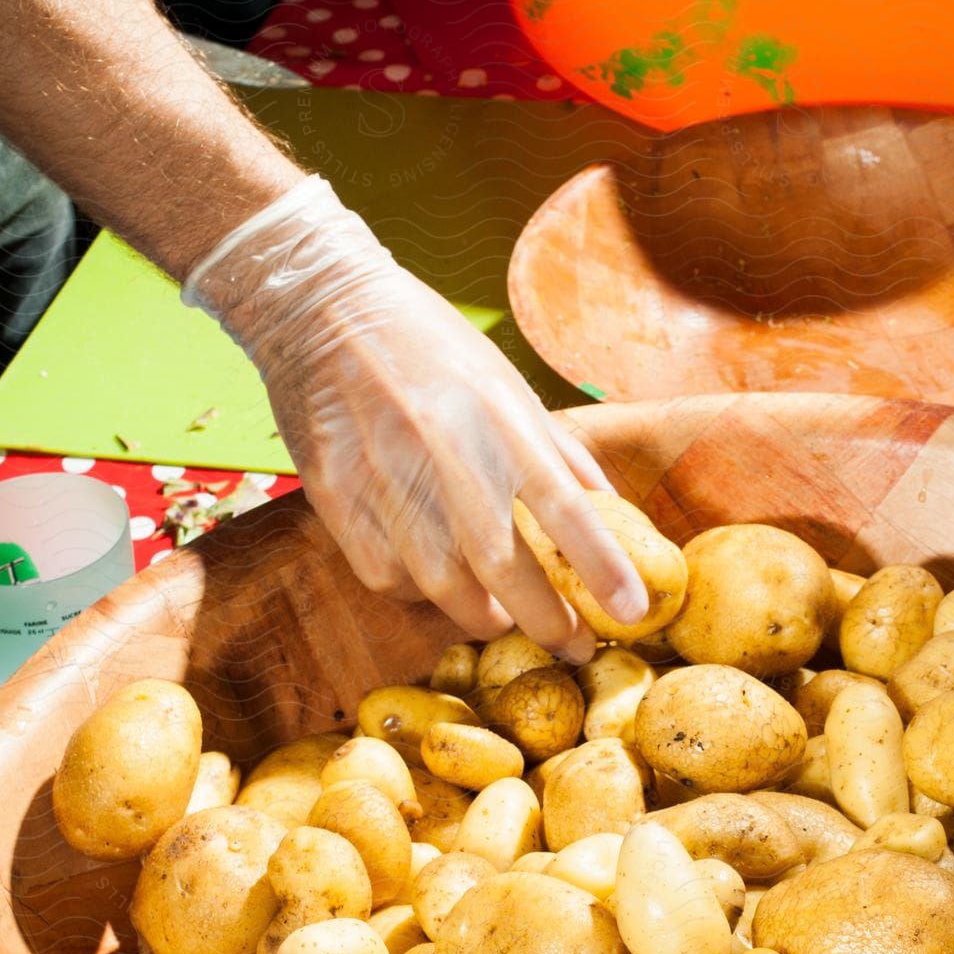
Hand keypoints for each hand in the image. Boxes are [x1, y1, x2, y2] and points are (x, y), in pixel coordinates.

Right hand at [183, 176, 648, 657]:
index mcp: (501, 422)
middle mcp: (447, 454)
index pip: (565, 509)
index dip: (602, 567)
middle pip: (504, 567)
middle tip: (574, 645)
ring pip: (442, 587)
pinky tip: (434, 576)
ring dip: (483, 615)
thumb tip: (611, 513)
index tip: (632, 610)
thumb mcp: (509, 386)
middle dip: (546, 621)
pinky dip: (418, 592)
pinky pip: (387, 577)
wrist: (321, 309)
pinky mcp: (337, 499)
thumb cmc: (432, 349)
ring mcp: (386, 480)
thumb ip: (560, 454)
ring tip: (506, 616)